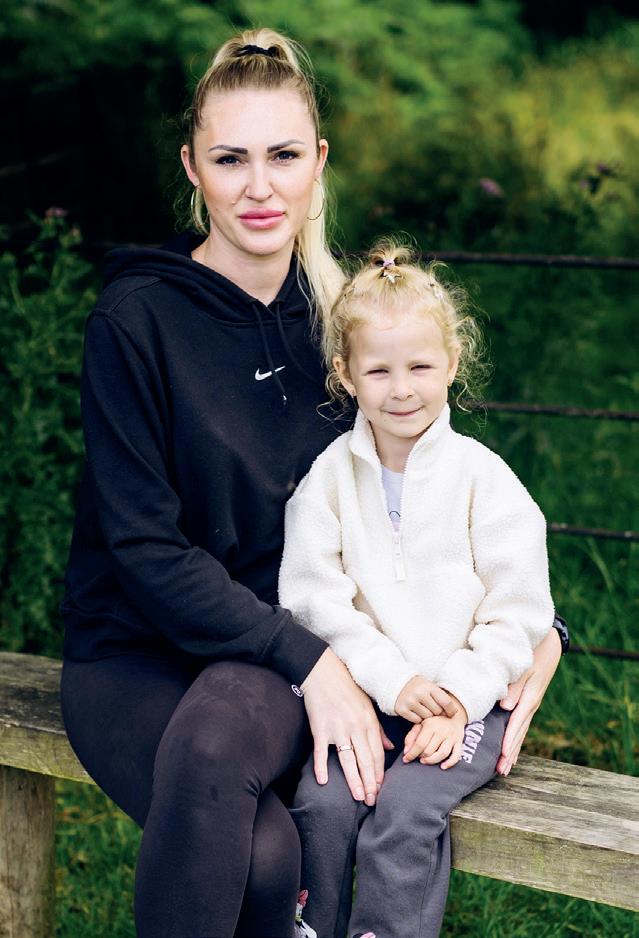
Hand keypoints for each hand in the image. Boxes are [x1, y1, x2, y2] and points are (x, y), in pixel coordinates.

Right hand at [301, 648, 393, 804]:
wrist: (323, 673)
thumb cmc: (347, 688)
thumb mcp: (367, 705)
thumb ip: (378, 728)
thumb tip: (390, 747)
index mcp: (368, 722)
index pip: (377, 753)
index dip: (379, 773)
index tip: (380, 788)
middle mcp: (355, 727)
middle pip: (365, 760)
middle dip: (370, 782)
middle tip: (372, 800)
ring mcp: (337, 728)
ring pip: (348, 759)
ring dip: (354, 780)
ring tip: (359, 796)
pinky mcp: (320, 728)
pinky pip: (321, 751)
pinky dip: (321, 766)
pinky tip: (324, 781)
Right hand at [395, 676, 457, 722]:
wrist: (396, 682)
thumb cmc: (418, 686)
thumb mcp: (429, 686)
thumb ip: (440, 697)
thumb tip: (452, 714)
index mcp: (428, 686)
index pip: (446, 702)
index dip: (451, 710)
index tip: (452, 713)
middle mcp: (419, 693)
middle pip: (437, 711)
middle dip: (437, 712)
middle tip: (433, 708)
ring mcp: (409, 701)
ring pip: (427, 717)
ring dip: (427, 716)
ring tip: (423, 708)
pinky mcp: (402, 709)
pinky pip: (416, 721)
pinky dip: (418, 718)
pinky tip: (415, 711)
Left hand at [402, 700, 467, 769]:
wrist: (453, 714)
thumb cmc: (434, 721)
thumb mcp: (420, 724)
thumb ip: (411, 737)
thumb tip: (406, 751)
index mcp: (430, 725)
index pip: (420, 744)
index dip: (412, 754)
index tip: (406, 759)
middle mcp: (442, 731)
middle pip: (430, 750)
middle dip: (421, 757)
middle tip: (418, 757)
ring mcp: (452, 737)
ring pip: (442, 754)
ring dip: (432, 761)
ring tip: (425, 761)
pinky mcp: (459, 742)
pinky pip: (456, 755)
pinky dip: (450, 763)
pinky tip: (443, 767)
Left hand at [497, 628, 561, 775]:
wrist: (549, 643)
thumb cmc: (533, 651)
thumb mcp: (524, 666)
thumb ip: (514, 686)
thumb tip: (505, 706)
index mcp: (529, 697)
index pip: (517, 723)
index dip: (509, 740)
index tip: (502, 755)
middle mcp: (531, 704)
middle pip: (519, 733)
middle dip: (510, 752)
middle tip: (500, 771)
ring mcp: (531, 704)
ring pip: (521, 732)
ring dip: (513, 750)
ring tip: (505, 768)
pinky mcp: (529, 702)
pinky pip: (522, 724)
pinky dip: (516, 738)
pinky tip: (512, 750)